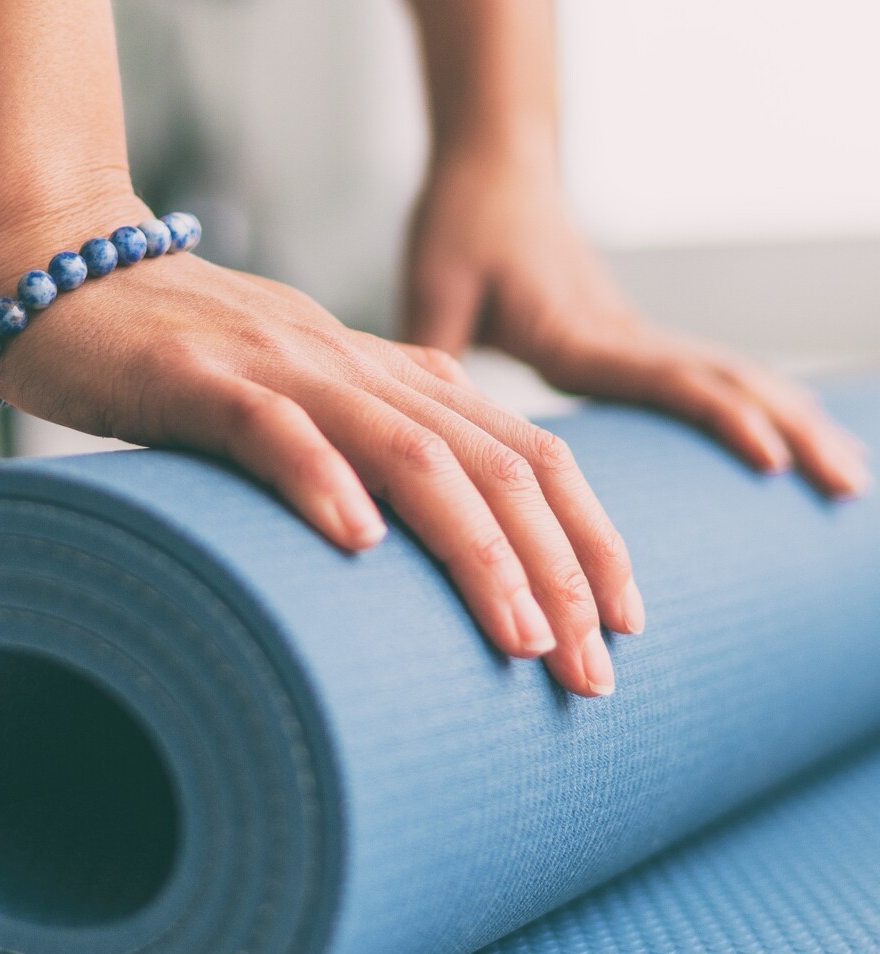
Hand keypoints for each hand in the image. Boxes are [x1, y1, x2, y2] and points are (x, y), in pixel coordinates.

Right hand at [0, 197, 645, 696]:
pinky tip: (359, 545)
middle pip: (494, 463)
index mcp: (389, 377)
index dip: (589, 537)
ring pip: (410, 452)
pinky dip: (322, 482)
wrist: (65, 276)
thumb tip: (409, 534)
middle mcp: (356, 368)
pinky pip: (274, 430)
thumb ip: (361, 445)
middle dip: (560, 570)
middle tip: (591, 671)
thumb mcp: (297, 401)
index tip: (625, 625)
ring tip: (520, 636)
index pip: (525, 453)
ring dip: (476, 548)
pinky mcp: (198, 378)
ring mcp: (281, 368)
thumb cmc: (179, 357)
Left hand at [402, 146, 870, 498]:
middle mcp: (619, 334)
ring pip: (730, 377)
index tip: (771, 459)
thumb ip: (431, 349)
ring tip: (849, 476)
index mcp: (575, 330)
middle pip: (722, 381)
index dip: (718, 417)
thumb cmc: (461, 224)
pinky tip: (786, 437)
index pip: (664, 376)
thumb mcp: (433, 286)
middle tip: (849, 488)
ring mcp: (632, 335)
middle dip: (789, 433)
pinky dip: (759, 405)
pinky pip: (707, 375)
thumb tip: (415, 433)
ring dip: (793, 421)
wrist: (496, 167)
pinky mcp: (629, 339)